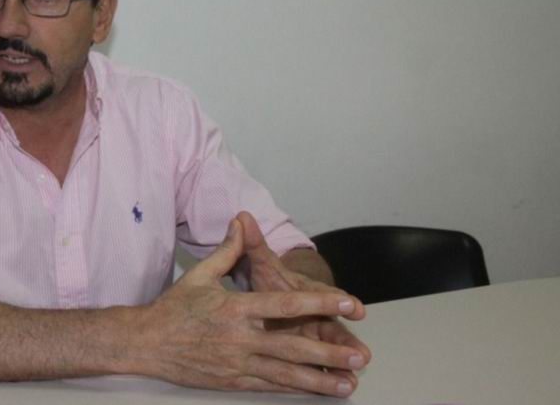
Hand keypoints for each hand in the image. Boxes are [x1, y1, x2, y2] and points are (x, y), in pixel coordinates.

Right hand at [135, 219, 368, 396]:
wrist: (145, 342)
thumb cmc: (174, 307)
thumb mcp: (201, 274)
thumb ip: (228, 249)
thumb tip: (241, 221)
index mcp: (237, 307)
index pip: (287, 304)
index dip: (321, 303)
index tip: (350, 304)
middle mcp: (240, 337)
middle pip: (294, 346)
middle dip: (331, 352)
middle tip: (361, 356)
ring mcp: (237, 363)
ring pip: (286, 373)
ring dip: (320, 380)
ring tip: (349, 383)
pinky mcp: (231, 380)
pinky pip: (268, 386)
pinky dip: (294, 389)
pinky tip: (313, 391)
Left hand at [237, 211, 370, 385]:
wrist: (274, 293)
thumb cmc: (271, 280)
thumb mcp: (261, 263)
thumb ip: (252, 243)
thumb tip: (242, 217)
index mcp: (305, 292)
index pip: (324, 295)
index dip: (339, 301)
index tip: (354, 306)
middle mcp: (313, 314)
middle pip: (331, 328)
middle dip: (346, 341)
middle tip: (362, 353)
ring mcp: (311, 335)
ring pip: (328, 350)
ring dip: (340, 363)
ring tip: (351, 378)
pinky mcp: (306, 352)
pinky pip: (316, 366)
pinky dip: (325, 377)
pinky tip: (334, 390)